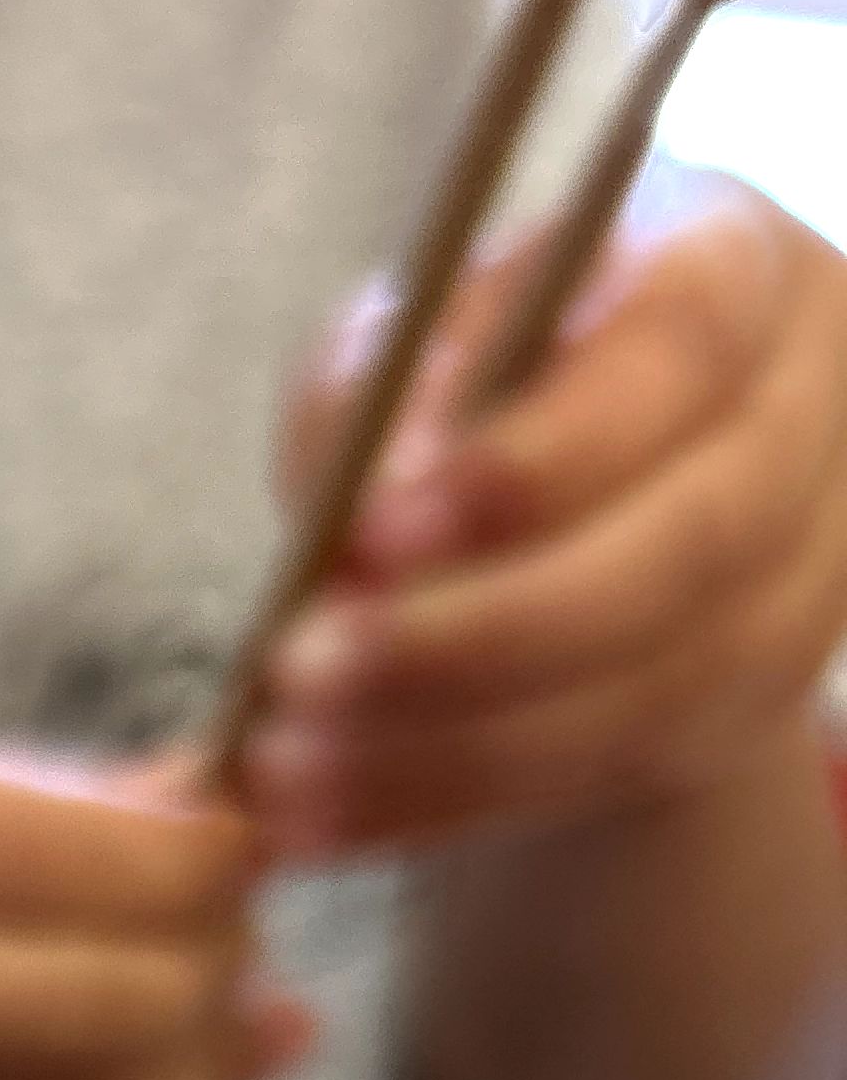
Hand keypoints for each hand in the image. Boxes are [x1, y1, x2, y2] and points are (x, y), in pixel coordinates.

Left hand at [248, 180, 846, 860]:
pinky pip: (605, 774)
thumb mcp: (411, 340)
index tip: (376, 529)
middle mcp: (809, 410)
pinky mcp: (754, 701)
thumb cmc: (479, 378)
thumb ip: (385, 384)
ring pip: (653, 686)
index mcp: (739, 261)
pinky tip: (323, 818)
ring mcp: (806, 569)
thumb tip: (376, 496)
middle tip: (303, 672)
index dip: (538, 454)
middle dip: (480, 629)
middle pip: (687, 542)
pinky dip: (443, 800)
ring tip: (285, 767)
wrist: (562, 500)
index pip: (680, 348)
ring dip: (447, 745)